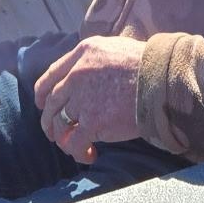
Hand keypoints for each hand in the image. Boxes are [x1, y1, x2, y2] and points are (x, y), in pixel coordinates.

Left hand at [33, 36, 143, 162]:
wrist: (161, 81)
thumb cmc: (147, 65)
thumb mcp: (114, 47)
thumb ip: (95, 59)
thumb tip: (87, 72)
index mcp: (82, 53)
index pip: (51, 75)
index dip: (42, 93)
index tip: (41, 104)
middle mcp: (77, 74)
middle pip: (52, 102)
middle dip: (49, 121)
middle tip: (54, 133)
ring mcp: (83, 99)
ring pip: (60, 124)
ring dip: (63, 139)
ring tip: (74, 147)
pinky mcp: (93, 121)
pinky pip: (75, 142)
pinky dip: (78, 151)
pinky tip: (89, 155)